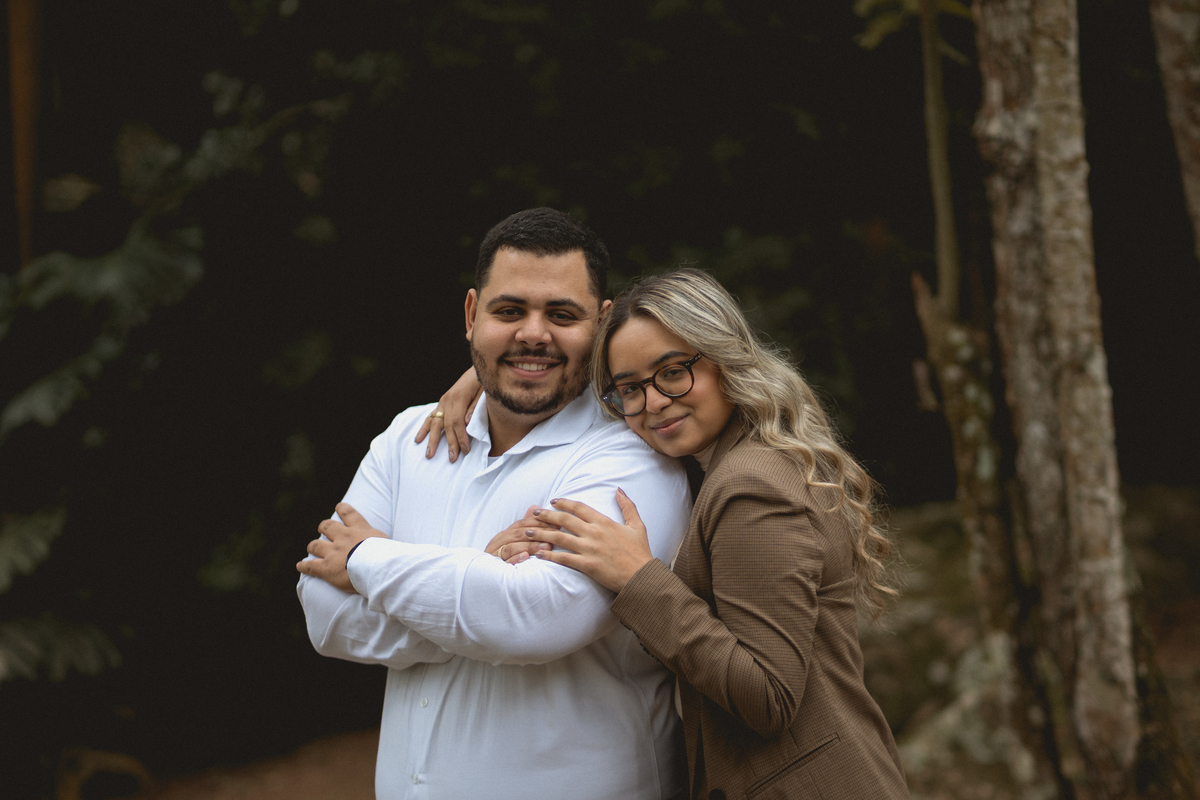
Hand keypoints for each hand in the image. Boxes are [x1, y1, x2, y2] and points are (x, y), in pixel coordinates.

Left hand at [296, 502, 388, 591]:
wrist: (375, 567)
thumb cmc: (388, 556)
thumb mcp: (389, 543)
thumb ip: (386, 543)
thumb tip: (399, 549)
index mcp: (360, 529)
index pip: (348, 513)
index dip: (342, 508)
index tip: (339, 506)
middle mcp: (343, 537)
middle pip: (328, 526)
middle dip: (324, 526)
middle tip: (324, 528)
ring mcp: (333, 552)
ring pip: (316, 544)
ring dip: (313, 545)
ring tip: (312, 547)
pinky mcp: (326, 568)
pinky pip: (310, 566)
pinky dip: (304, 566)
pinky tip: (299, 566)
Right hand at [414, 368, 482, 461]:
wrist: (477, 370)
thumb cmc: (483, 382)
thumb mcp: (484, 392)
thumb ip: (475, 407)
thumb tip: (467, 423)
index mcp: (459, 397)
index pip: (458, 422)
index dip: (461, 437)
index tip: (465, 450)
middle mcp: (448, 399)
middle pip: (446, 425)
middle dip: (449, 443)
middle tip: (452, 459)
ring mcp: (442, 401)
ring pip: (435, 423)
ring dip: (432, 440)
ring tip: (429, 455)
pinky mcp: (441, 403)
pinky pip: (431, 417)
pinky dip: (424, 429)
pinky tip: (418, 439)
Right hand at [485, 506, 555, 563]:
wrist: (486, 579)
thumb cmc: (505, 558)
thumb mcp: (515, 541)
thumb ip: (525, 525)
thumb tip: (534, 506)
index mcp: (505, 534)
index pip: (523, 524)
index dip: (539, 522)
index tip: (556, 523)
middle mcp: (498, 542)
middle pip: (518, 534)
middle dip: (538, 533)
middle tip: (556, 534)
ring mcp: (495, 554)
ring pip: (512, 547)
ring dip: (530, 546)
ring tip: (546, 546)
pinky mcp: (495, 567)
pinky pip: (505, 562)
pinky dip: (515, 559)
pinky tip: (526, 558)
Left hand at [525, 489, 653, 591]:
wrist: (642, 577)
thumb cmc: (640, 552)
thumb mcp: (637, 525)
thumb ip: (627, 506)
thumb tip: (619, 490)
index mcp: (604, 522)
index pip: (579, 508)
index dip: (564, 503)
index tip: (553, 501)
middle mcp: (594, 533)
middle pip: (564, 520)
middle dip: (546, 515)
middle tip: (534, 514)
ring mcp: (589, 549)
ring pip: (559, 538)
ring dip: (541, 533)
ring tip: (527, 532)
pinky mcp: (587, 565)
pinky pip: (563, 559)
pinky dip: (549, 556)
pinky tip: (538, 553)